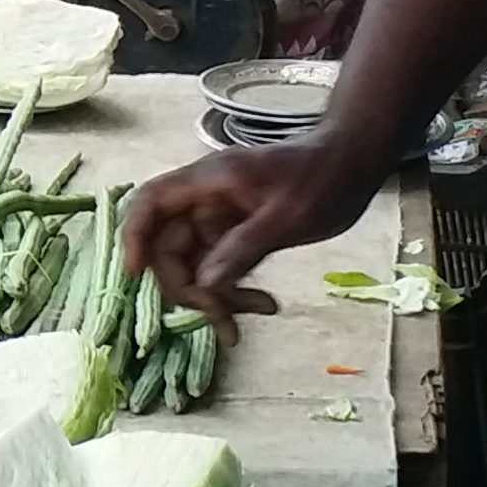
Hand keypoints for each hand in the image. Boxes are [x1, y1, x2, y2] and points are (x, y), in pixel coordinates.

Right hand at [122, 135, 391, 319]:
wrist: (352, 162)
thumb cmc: (322, 180)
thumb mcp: (286, 218)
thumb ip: (241, 249)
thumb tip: (203, 286)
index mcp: (209, 182)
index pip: (152, 203)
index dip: (135, 237)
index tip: (134, 275)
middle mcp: (205, 199)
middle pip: (169, 245)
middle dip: (187, 285)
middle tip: (219, 318)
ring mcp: (220, 217)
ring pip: (194, 262)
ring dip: (212, 296)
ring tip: (243, 324)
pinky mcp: (237, 232)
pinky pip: (220, 266)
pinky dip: (233, 289)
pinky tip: (263, 306)